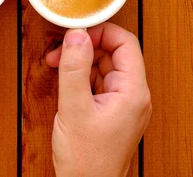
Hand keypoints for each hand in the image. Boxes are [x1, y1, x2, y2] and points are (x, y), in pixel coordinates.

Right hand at [45, 23, 151, 176]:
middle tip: (59, 54)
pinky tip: (66, 83)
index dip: (101, 32)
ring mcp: (124, 104)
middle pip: (114, 53)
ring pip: (104, 67)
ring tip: (58, 67)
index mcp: (133, 91)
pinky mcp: (112, 112)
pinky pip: (99, 83)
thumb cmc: (86, 159)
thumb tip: (76, 34)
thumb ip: (75, 68)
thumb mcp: (74, 108)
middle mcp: (133, 95)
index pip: (125, 43)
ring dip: (81, 62)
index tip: (76, 34)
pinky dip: (82, 78)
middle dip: (86, 48)